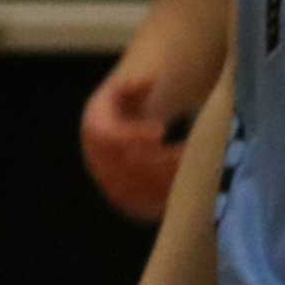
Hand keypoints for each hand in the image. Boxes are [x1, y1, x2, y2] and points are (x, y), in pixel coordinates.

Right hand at [79, 61, 185, 224]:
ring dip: (164, 181)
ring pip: (136, 189)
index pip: (110, 137)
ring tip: (189, 167)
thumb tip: (147, 79)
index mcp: (95, 130)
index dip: (134, 135)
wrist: (112, 134)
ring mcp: (109, 183)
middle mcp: (97, 161)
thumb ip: (134, 85)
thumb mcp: (126, 90)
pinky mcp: (124, 200)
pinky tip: (185, 187)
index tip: (161, 129)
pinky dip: (163, 199)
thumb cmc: (124, 107)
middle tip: (186, 152)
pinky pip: (142, 205)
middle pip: (126, 166)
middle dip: (158, 160)